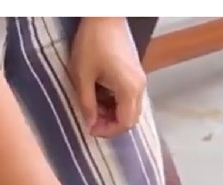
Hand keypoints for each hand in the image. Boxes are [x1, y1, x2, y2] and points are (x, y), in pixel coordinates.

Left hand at [69, 18, 146, 137]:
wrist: (105, 15)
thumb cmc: (93, 41)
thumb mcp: (83, 75)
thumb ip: (87, 103)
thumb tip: (90, 123)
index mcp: (129, 89)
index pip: (125, 123)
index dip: (108, 131)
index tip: (91, 128)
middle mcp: (139, 88)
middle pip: (130, 119)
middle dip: (111, 124)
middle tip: (92, 120)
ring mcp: (139, 80)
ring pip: (130, 108)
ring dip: (113, 113)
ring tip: (94, 107)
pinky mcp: (135, 73)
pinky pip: (129, 97)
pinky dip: (116, 102)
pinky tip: (101, 95)